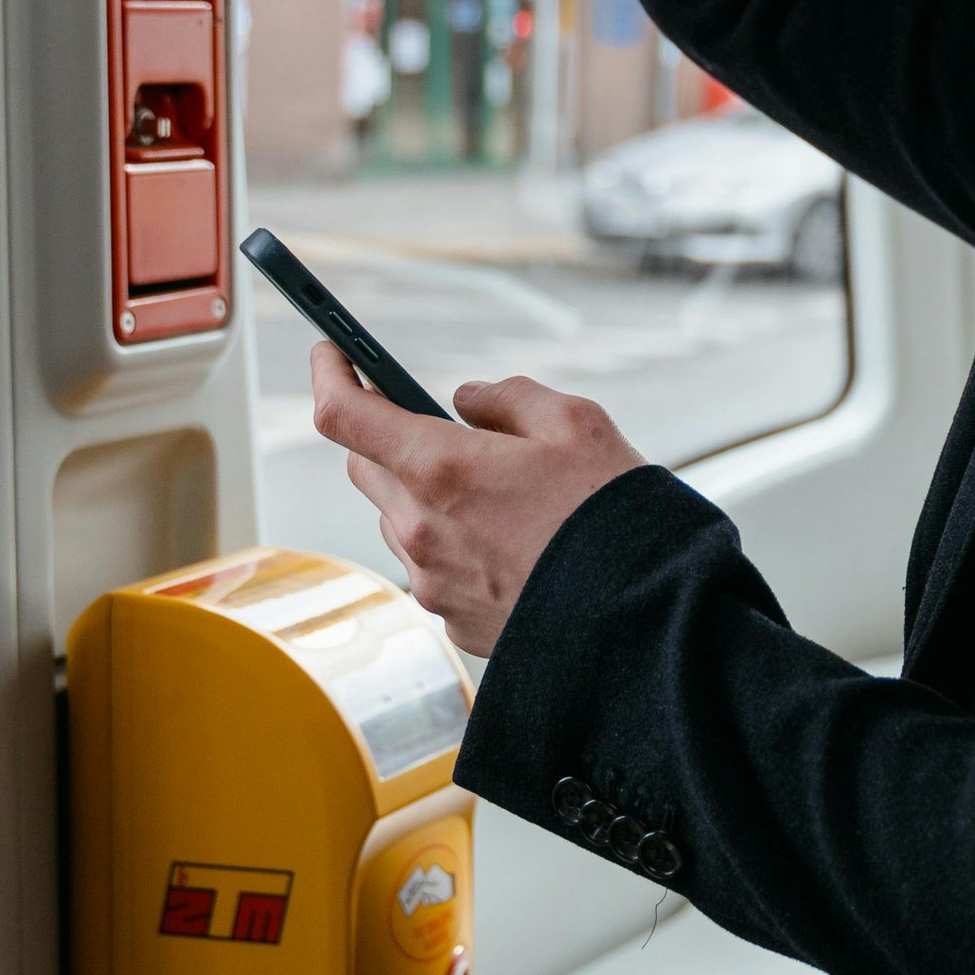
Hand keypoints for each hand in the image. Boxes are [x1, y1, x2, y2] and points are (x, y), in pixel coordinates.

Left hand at [308, 345, 645, 658]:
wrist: (645, 619)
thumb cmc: (613, 517)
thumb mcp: (576, 424)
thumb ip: (509, 397)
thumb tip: (467, 398)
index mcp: (441, 469)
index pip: (344, 415)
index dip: (329, 374)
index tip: (331, 352)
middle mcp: (421, 530)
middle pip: (365, 467)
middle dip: (386, 437)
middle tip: (433, 424)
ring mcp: (434, 582)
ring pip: (399, 521)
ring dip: (423, 498)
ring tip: (496, 497)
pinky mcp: (454, 621)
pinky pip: (433, 570)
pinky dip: (454, 547)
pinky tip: (512, 548)